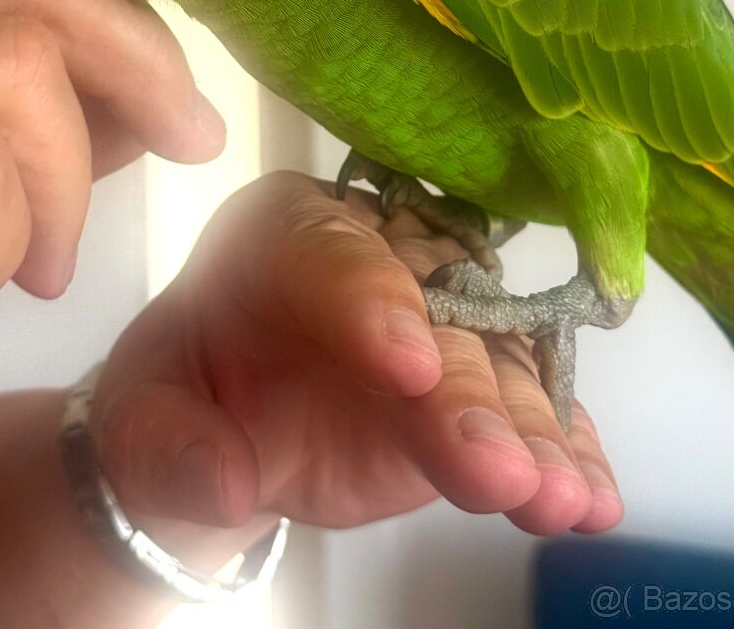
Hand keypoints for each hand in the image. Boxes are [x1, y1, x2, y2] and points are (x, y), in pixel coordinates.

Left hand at [93, 172, 622, 538]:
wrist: (228, 423)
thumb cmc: (183, 391)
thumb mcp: (142, 418)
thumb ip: (168, 447)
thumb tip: (227, 480)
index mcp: (285, 233)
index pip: (329, 250)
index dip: (371, 299)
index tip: (408, 363)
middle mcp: (379, 262)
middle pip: (433, 315)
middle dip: (467, 393)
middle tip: (496, 464)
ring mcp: (437, 323)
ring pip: (495, 366)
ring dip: (532, 434)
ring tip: (560, 499)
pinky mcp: (475, 385)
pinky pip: (525, 410)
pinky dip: (561, 452)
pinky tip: (591, 498)